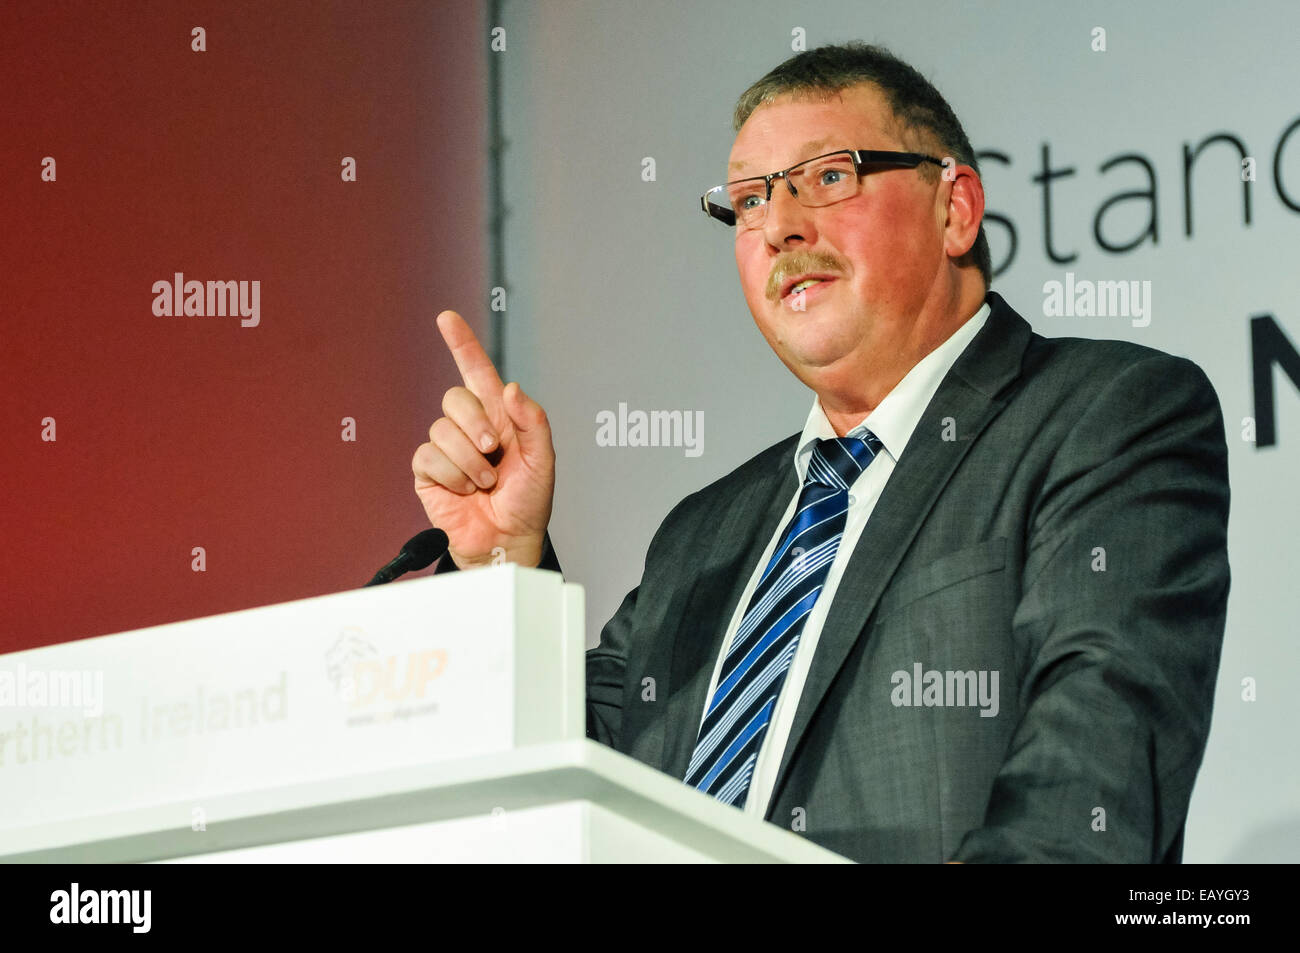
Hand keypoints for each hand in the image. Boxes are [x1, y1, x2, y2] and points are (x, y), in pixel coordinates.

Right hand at [411, 310, 554, 568]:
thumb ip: (532, 422)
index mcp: (499, 416)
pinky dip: (452, 475)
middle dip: (476, 424)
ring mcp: (447, 448)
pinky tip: (464, 490)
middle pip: (455, 397)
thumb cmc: (528, 502)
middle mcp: (470, 427)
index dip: (461, 344)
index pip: (476, 371)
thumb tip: (511, 389)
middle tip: (494, 451)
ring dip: (470, 460)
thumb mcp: (544, 460)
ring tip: (486, 482)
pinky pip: (429, 456)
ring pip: (442, 430)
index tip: (447, 318)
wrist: (508, 539)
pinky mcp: (429, 471)